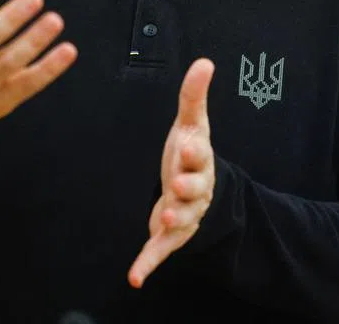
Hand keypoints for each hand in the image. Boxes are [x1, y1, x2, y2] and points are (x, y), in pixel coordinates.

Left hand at [128, 58, 215, 287]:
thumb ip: (193, 96)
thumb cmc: (190, 153)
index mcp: (199, 161)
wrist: (197, 188)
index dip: (194, 152)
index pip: (199, 155)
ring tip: (159, 220)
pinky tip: (134, 277)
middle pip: (195, 189)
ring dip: (171, 221)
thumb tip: (204, 61)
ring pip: (181, 220)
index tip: (187, 145)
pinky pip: (160, 251)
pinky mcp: (170, 236)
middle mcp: (196, 189)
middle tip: (176, 186)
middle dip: (187, 188)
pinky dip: (148, 264)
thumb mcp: (191, 124)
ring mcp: (184, 214)